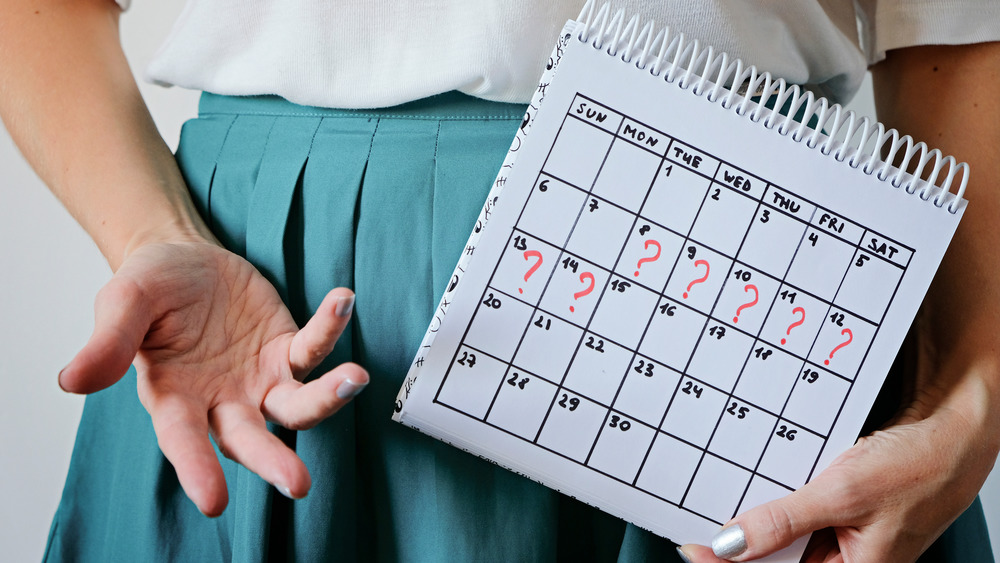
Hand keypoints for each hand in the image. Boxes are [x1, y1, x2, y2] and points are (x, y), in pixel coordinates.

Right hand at [57, 239, 368, 516]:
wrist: (183, 258)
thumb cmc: (150, 288)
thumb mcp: (123, 303)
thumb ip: (108, 342)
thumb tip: (72, 381)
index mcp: (174, 399)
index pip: (183, 441)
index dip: (196, 469)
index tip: (213, 502)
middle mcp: (221, 401)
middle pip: (250, 438)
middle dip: (273, 460)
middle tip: (298, 483)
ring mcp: (260, 380)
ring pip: (296, 404)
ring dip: (325, 397)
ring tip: (354, 379)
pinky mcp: (286, 350)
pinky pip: (313, 346)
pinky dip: (329, 326)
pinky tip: (342, 299)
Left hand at [678, 318, 998, 562]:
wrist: (957, 427)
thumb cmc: (922, 466)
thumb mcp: (845, 493)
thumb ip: (785, 520)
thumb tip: (732, 543)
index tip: (692, 544)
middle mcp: (847, 561)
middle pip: (776, 559)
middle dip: (740, 540)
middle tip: (700, 514)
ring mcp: (844, 536)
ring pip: (784, 535)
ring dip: (756, 516)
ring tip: (725, 494)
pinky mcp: (841, 510)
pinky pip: (798, 511)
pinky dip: (776, 495)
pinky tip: (758, 479)